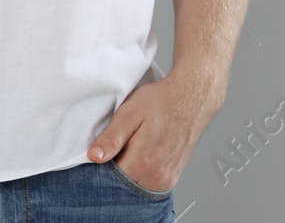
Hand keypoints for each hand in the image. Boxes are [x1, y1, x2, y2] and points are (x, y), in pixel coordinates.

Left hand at [87, 64, 225, 192]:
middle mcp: (156, 176)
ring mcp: (166, 179)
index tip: (100, 153)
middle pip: (123, 185)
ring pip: (135, 187)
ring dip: (128, 173)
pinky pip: (148, 185)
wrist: (191, 98)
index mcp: (142, 161)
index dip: (101, 166)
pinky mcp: (172, 178)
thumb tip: (94, 156)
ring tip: (130, 150)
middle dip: (113, 171)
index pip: (109, 179)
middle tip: (115, 148)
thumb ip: (112, 138)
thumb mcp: (129, 113)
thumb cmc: (160, 102)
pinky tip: (140, 156)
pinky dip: (139, 175)